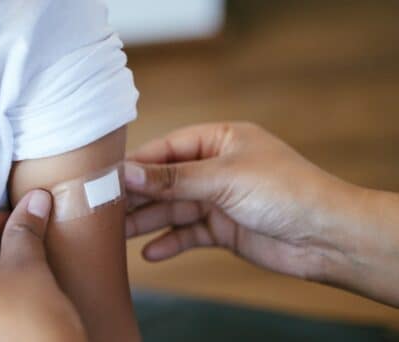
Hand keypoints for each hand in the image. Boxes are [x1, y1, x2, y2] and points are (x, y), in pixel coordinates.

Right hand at [125, 122, 359, 280]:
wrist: (326, 237)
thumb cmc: (286, 191)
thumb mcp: (223, 178)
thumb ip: (173, 178)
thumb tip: (128, 172)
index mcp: (219, 141)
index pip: (167, 149)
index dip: (137, 165)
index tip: (107, 179)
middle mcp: (216, 168)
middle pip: (166, 181)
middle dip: (139, 196)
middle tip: (107, 209)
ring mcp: (219, 200)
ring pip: (174, 209)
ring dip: (149, 221)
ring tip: (120, 234)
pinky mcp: (223, 228)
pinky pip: (189, 233)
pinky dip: (171, 242)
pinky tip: (151, 252)